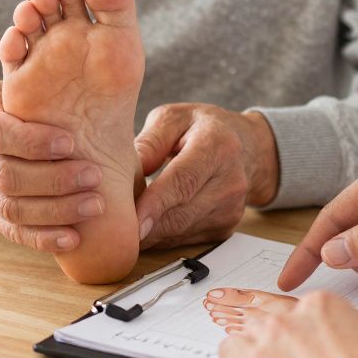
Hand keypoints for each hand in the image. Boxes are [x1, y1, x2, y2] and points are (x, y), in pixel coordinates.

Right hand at [0, 81, 106, 252]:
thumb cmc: (10, 102)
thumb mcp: (12, 82)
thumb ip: (32, 78)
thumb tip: (71, 52)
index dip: (32, 141)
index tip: (70, 142)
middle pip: (6, 176)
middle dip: (54, 180)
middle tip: (94, 177)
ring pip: (11, 208)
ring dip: (56, 210)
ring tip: (94, 205)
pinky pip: (12, 232)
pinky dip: (43, 238)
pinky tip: (74, 236)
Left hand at [133, 104, 277, 249]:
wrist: (246, 148)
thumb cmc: (202, 129)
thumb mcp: (174, 118)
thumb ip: (150, 141)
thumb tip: (125, 170)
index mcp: (217, 147)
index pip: (184, 181)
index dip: (156, 204)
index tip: (132, 222)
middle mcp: (230, 181)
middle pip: (181, 214)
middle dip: (144, 226)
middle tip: (110, 229)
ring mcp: (230, 209)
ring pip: (180, 232)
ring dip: (149, 233)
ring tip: (122, 226)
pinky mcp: (225, 228)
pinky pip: (185, 239)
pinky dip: (161, 236)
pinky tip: (146, 225)